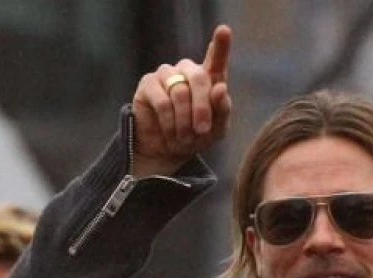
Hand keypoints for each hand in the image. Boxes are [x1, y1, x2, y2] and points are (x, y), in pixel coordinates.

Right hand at [130, 24, 232, 176]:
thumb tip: (220, 88)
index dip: (221, 45)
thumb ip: (222, 110)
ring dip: (184, 121)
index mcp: (209, 78)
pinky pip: (162, 101)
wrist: (167, 150)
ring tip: (185, 138)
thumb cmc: (196, 136)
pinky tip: (171, 134)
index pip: (216, 59)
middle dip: (202, 109)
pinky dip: (170, 122)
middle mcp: (188, 70)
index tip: (224, 30)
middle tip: (202, 131)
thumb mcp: (216, 129)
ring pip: (180, 93)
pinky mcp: (148, 83)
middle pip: (199, 78)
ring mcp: (167, 74)